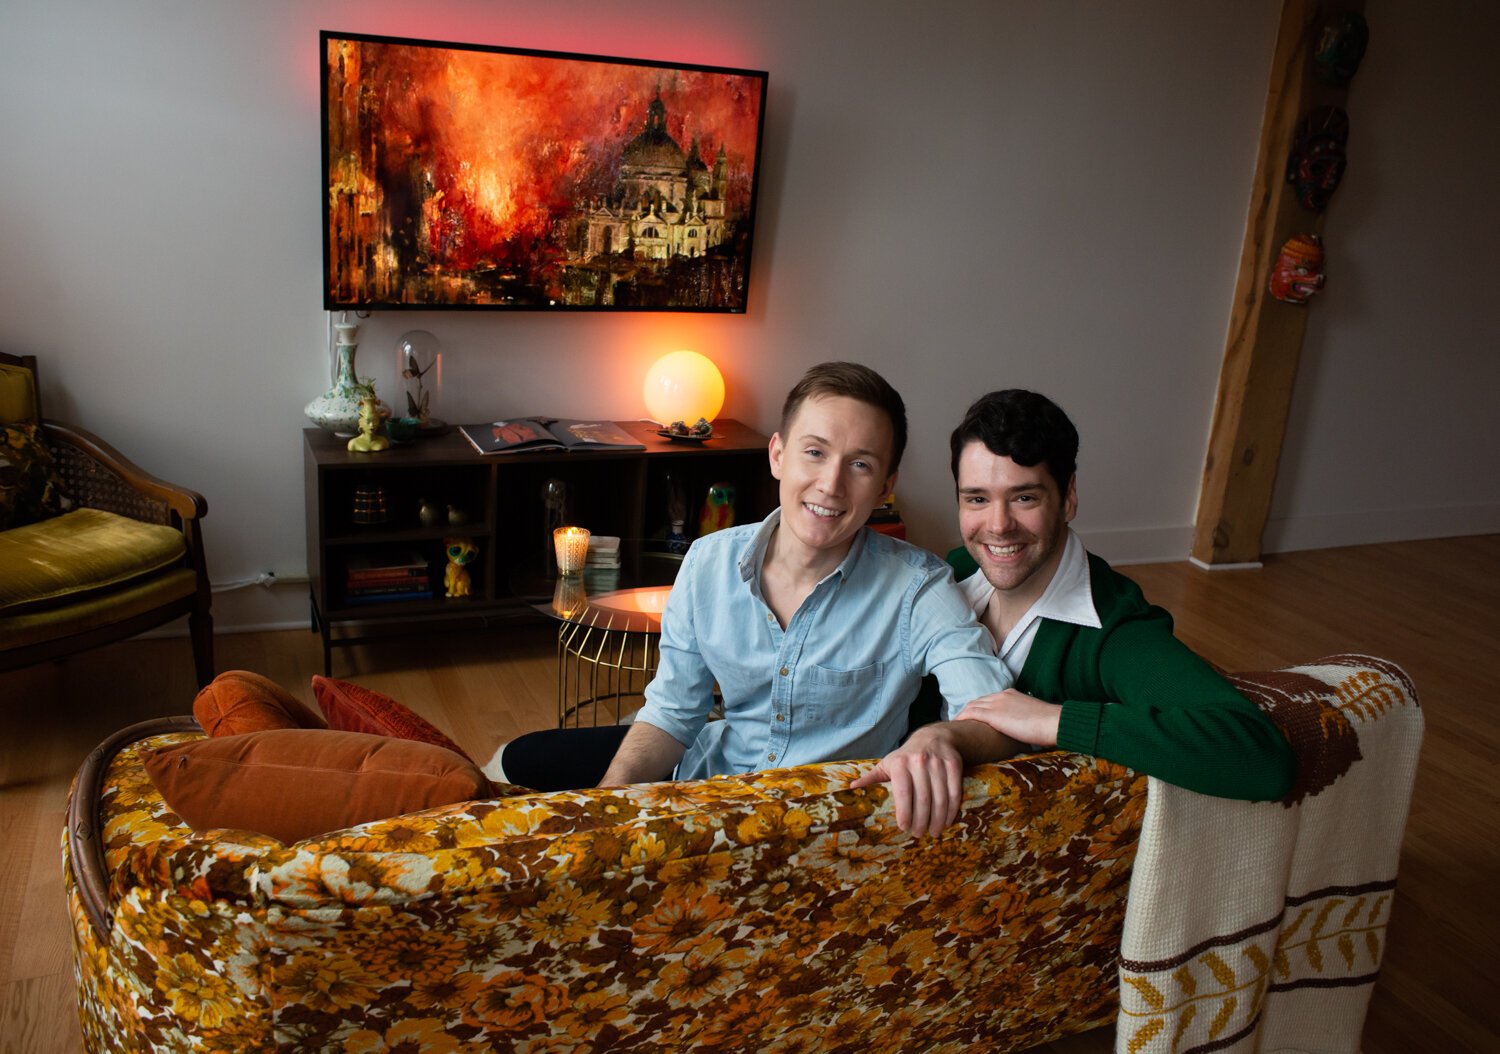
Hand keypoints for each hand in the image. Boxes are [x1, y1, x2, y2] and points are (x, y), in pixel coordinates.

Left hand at [850, 725, 964, 836]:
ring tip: (934, 832)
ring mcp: (938, 764)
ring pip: (940, 798)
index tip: (904, 827)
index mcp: (900, 764)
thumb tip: (851, 788)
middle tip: (918, 833)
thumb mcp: (888, 763)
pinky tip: (947, 820)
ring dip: (938, 819)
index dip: (905, 813)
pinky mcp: (954, 766)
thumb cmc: (906, 756)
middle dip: (921, 821)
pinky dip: (952, 810)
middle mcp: (919, 762)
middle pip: (922, 799)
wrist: (933, 737)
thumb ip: (872, 777)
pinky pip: (954, 792)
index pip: (903, 793)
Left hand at [954, 689, 1061, 747]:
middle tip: (961, 723)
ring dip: (963, 715)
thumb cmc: (1050, 725)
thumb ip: (1023, 721)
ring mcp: (997, 703)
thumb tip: (1023, 733)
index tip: (974, 718)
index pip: (989, 700)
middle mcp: (1002, 695)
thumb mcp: (1033, 718)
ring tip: (956, 726)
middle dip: (968, 711)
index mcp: (1011, 694)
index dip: (980, 708)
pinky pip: (972, 713)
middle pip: (978, 701)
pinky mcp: (994, 714)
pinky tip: (956, 725)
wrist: (1054, 722)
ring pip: (972, 706)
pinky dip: (962, 718)